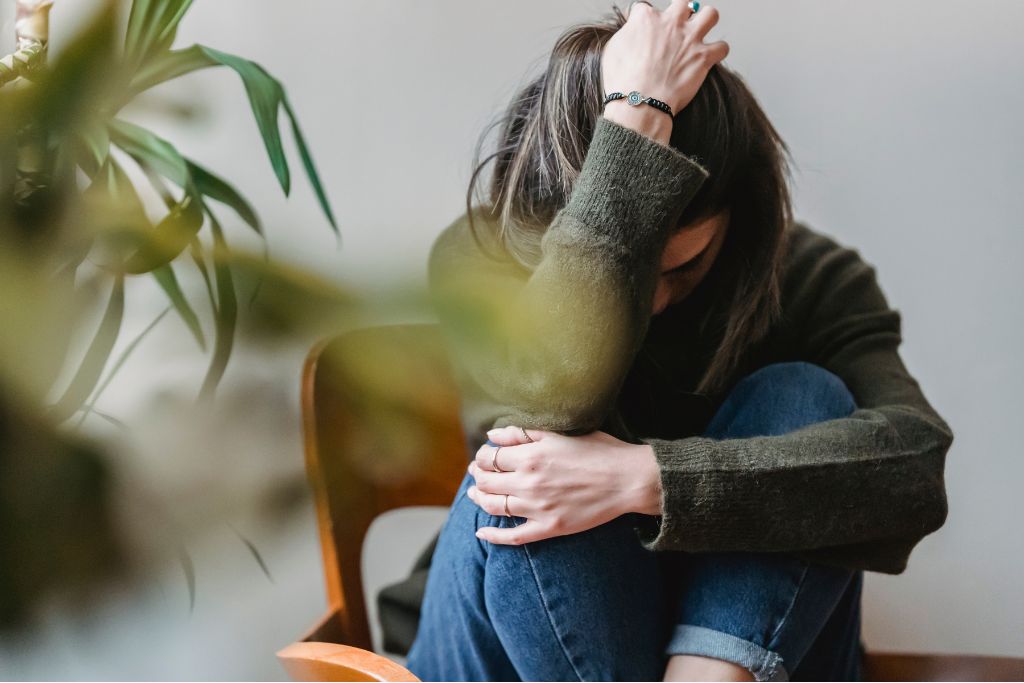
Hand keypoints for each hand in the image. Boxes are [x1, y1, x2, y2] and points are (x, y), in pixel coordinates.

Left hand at [465, 425, 661, 544]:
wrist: (628, 480)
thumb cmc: (598, 451)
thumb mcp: (560, 434)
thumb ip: (523, 433)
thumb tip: (492, 436)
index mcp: (530, 456)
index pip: (489, 458)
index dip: (482, 456)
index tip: (484, 456)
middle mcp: (528, 483)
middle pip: (487, 481)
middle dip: (477, 475)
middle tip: (476, 473)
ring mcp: (537, 508)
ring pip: (493, 506)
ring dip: (479, 499)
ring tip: (475, 494)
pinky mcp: (549, 528)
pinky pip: (513, 537)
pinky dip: (493, 537)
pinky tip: (481, 534)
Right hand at [602, 1, 728, 117]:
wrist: (639, 103)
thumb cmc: (623, 82)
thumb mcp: (613, 51)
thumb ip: (626, 34)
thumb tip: (631, 32)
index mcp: (646, 19)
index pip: (645, 8)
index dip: (643, 21)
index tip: (644, 31)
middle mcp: (671, 23)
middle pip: (683, 3)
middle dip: (681, 13)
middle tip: (677, 27)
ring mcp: (690, 39)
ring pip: (710, 15)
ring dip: (706, 23)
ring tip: (698, 35)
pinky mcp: (703, 57)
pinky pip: (722, 47)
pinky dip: (718, 52)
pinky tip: (710, 57)